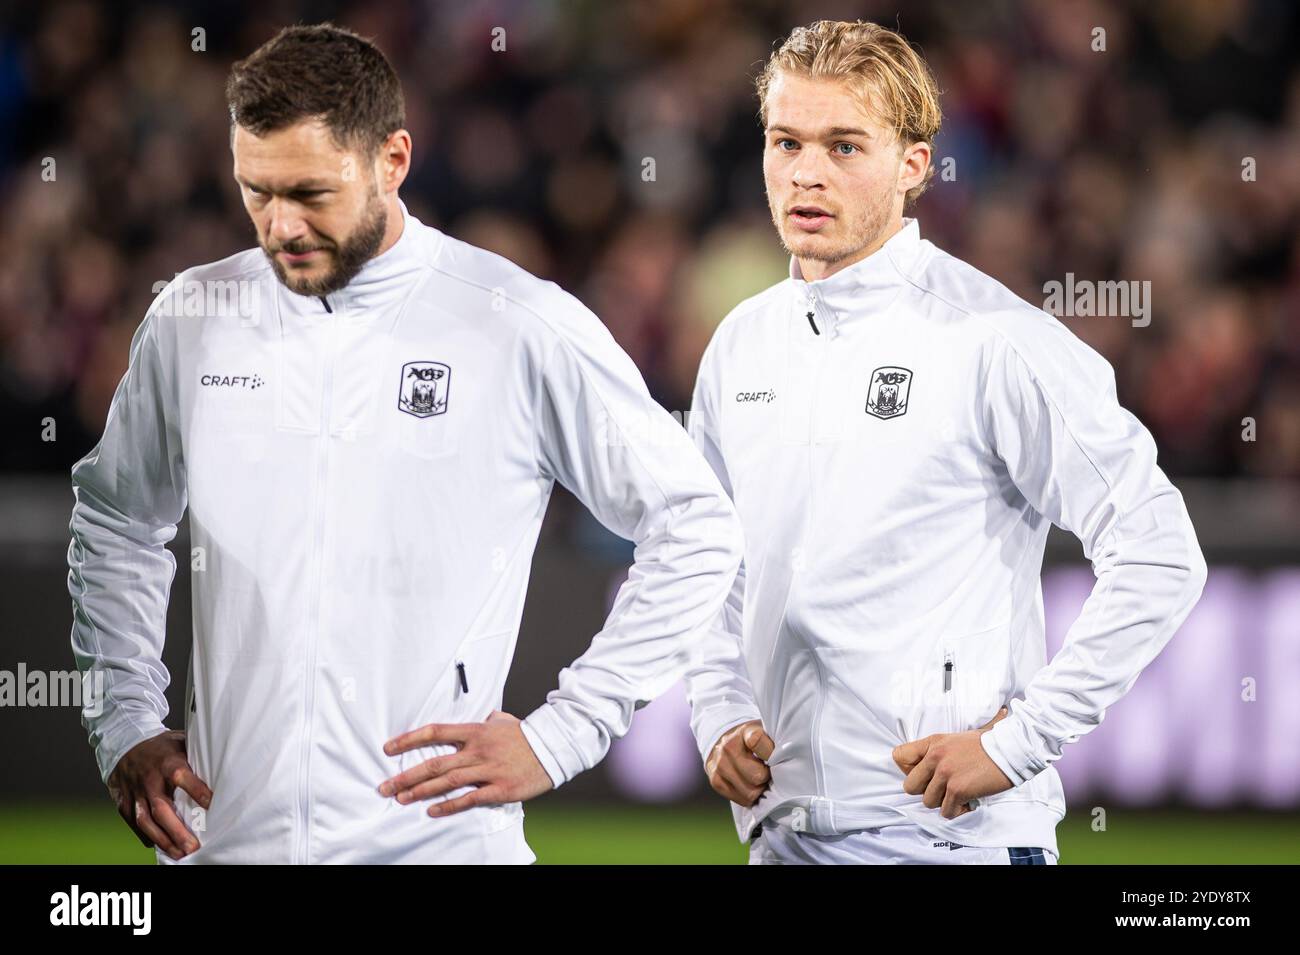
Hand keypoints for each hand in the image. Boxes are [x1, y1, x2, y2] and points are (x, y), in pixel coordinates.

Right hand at [107, 730, 211, 859]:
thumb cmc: (162, 747)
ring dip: (163, 840)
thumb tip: (229, 763)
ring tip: (180, 854)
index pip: (181, 776)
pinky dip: (148, 837)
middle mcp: (149, 780)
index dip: (196, 791)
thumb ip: (199, 755)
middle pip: (161, 808)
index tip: (213, 805)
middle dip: (177, 830)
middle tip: (193, 847)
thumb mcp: (181, 742)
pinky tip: (162, 847)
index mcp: (167, 762)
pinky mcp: (124, 803)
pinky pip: (135, 824)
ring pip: (146, 821)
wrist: (125, 745)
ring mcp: (135, 793)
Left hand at [378, 710, 552, 816]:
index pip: (435, 733)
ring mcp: (488, 770)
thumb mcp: (504, 721)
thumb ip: (489, 720)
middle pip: (435, 763)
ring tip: (401, 799)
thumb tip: (485, 715)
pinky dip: (449, 806)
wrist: (553, 748)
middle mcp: (477, 750)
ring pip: (447, 782)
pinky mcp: (499, 789)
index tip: (389, 748)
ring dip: (421, 792)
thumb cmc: (526, 735)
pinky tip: (432, 811)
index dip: (409, 740)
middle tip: (386, 786)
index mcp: (475, 731)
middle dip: (406, 776)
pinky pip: (469, 799)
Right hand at [705, 719, 773, 807]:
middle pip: (756, 776)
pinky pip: (740, 800)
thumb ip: (777, 744)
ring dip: (759, 790)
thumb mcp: (768, 733)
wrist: (727, 740)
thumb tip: (792, 762)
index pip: (757, 742)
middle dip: (767, 778)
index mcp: (745, 731)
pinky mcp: (715, 780)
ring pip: (749, 792)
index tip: (777, 757)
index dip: (771, 754)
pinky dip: (749, 797)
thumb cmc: (757, 740)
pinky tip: (751, 786)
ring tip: (761, 780)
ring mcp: (719, 764)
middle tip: (769, 773)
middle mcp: (728, 746)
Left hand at [892, 707, 1014, 818]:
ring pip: (928, 802)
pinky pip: (946, 811)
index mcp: (932, 742)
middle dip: (926, 791)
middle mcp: (935, 757)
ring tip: (959, 794)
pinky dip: (957, 810)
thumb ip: (936, 752)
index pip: (899, 755)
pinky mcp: (957, 790)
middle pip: (910, 786)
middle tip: (943, 789)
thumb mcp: (953, 740)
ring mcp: (945, 774)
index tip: (923, 775)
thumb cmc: (985, 746)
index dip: (908, 770)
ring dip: (943, 802)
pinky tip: (968, 801)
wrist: (1009, 750)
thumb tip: (923, 768)